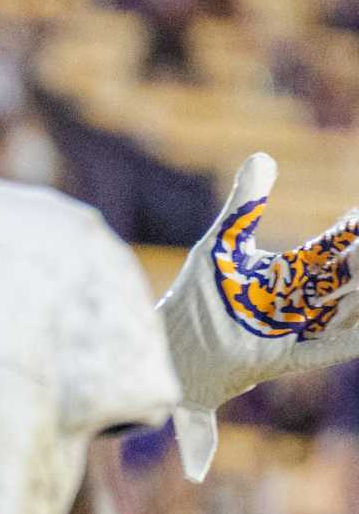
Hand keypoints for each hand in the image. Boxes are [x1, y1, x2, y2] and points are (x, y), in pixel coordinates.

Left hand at [157, 153, 358, 480]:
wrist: (173, 349)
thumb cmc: (197, 297)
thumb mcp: (222, 245)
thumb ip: (245, 206)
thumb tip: (264, 155)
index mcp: (290, 275)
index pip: (329, 249)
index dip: (349, 234)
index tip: (358, 216)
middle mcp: (301, 303)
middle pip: (345, 279)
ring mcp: (297, 332)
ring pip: (346, 313)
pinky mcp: (285, 358)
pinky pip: (328, 350)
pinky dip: (350, 341)